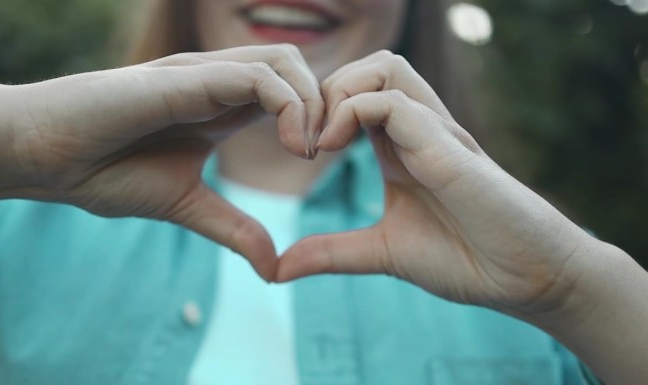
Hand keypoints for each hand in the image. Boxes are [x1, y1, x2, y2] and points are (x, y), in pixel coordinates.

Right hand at [0, 44, 323, 280]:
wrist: (47, 159)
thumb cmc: (105, 172)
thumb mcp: (187, 205)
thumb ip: (234, 228)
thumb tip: (273, 269)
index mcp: (221, 107)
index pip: (289, 92)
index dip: (318, 118)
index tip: (323, 160)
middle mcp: (218, 83)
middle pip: (297, 67)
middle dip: (327, 105)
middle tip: (329, 151)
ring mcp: (202, 76)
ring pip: (284, 61)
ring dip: (313, 103)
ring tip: (309, 150)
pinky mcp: (185, 79)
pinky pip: (255, 75)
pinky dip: (288, 105)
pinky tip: (292, 145)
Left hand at [277, 50, 592, 315]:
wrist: (528, 280)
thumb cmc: (467, 259)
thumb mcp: (382, 253)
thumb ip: (332, 253)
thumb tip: (278, 269)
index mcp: (400, 148)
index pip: (357, 95)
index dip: (318, 109)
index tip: (295, 150)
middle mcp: (417, 131)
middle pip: (370, 67)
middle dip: (325, 91)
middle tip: (303, 139)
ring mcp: (435, 134)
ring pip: (384, 68)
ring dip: (340, 92)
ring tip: (321, 141)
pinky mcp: (447, 149)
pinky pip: (395, 103)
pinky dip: (353, 112)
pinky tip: (334, 148)